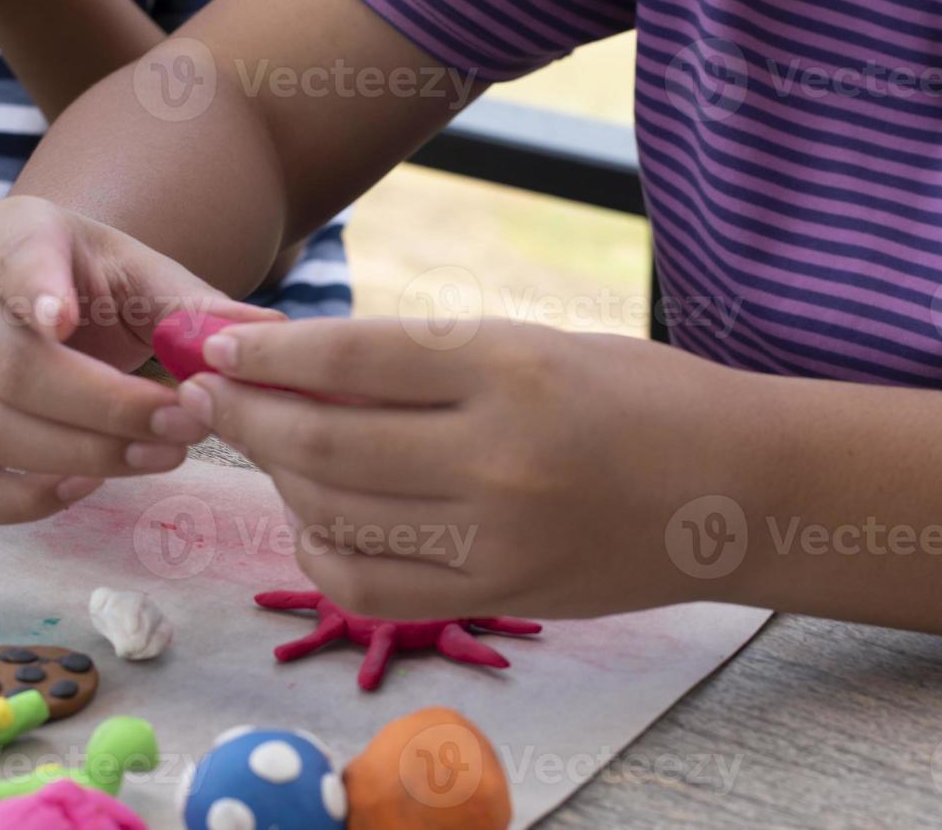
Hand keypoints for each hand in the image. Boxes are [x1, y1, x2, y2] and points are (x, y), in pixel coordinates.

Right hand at [0, 196, 280, 523]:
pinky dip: (28, 501)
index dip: (34, 288)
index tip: (64, 317)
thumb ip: (196, 307)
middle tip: (187, 421)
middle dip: (110, 407)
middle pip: (15, 368)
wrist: (56, 305)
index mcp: (8, 237)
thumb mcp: (146, 277)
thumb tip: (264, 334)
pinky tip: (90, 484)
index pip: (12, 258)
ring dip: (90, 455)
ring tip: (164, 452)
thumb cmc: (101, 286)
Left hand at [174, 318, 765, 620]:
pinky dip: (320, 549)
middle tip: (203, 397)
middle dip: (244, 416)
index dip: (266, 352)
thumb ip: (420, 363)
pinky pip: (370, 585)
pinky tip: (314, 516)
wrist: (738, 490)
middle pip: (324, 442)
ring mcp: (497, 539)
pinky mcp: (498, 597)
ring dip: (276, 479)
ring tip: (263, 447)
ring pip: (335, 515)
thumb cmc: (637, 395)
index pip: (352, 356)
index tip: (214, 344)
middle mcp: (497, 457)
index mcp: (511, 367)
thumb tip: (298, 365)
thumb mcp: (531, 346)